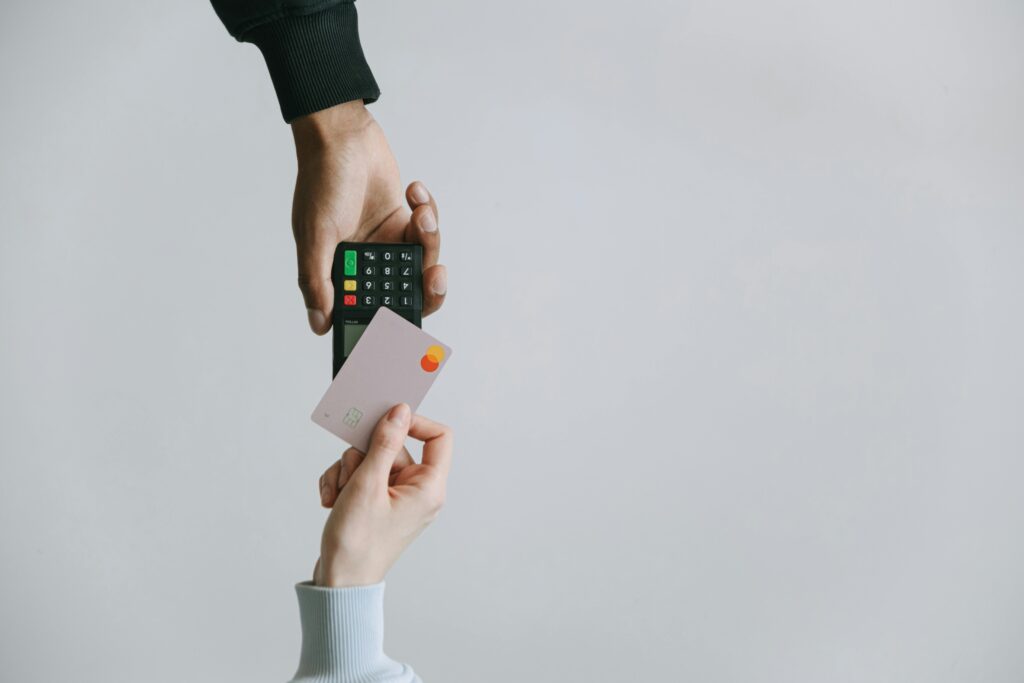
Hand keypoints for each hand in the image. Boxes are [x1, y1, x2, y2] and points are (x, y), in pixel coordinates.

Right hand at [291, 101, 446, 333]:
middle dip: (427, 289)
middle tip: (434, 275)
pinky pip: (428, 230)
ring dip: (429, 239)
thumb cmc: (322, 180)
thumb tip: (319, 324)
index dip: (390, 325)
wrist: (343, 135)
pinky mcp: (405, 222)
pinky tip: (413, 190)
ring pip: (423, 261)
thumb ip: (317, 281)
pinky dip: (427, 212)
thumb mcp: (315, 235)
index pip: (367, 311)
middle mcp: (364, 262)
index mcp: (338, 271)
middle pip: (405, 294)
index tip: (410, 328)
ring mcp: (387, 242)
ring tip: (419, 213)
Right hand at [313, 404, 452, 586]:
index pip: (439, 437)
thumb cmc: (357, 543)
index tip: (386, 419)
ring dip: (347, 472)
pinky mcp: (378, 502)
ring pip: (370, 459)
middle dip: (362, 457)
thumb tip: (400, 411)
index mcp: (429, 487)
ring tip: (339, 497)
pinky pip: (361, 475)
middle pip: (393, 446)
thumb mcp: (368, 485)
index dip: (414, 422)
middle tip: (350, 478)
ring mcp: (397, 497)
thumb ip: (383, 443)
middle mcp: (418, 491)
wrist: (338, 583)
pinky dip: (342, 484)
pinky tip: (332, 501)